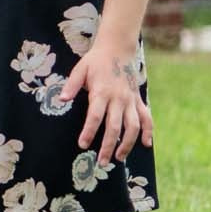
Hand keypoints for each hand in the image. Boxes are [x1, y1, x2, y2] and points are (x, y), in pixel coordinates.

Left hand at [59, 42, 152, 162]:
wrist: (118, 49)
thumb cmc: (95, 62)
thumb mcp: (80, 69)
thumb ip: (71, 86)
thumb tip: (61, 100)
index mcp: (102, 92)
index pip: (95, 116)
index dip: (89, 131)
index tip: (83, 145)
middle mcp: (118, 98)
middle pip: (114, 126)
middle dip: (108, 145)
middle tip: (102, 162)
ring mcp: (131, 100)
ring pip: (133, 126)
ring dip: (128, 143)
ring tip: (119, 158)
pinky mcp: (139, 100)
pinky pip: (147, 118)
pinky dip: (149, 131)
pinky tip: (146, 145)